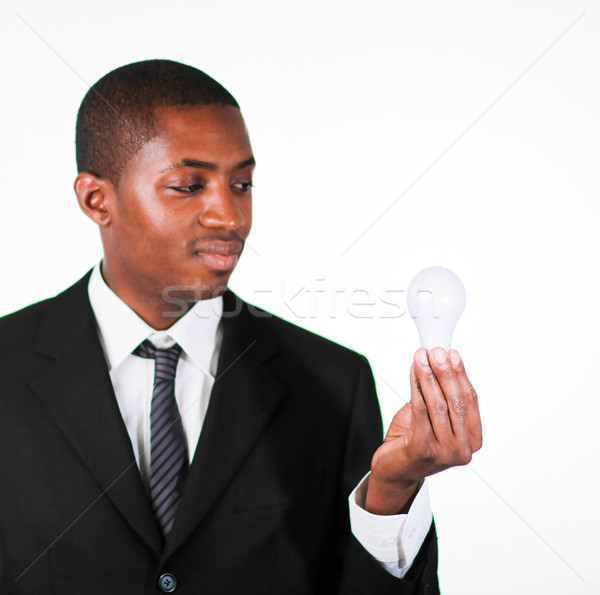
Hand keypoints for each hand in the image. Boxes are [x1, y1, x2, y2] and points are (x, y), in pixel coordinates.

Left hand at [365, 347, 481, 514]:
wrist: (395, 471)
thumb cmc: (413, 441)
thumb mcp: (433, 417)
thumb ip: (440, 395)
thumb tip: (439, 361)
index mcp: (472, 440)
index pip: (470, 400)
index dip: (461, 374)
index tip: (452, 354)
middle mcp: (463, 449)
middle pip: (457, 401)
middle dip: (446, 371)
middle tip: (437, 351)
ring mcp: (445, 452)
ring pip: (438, 404)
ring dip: (429, 376)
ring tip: (422, 357)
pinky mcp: (423, 449)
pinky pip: (420, 409)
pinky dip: (417, 386)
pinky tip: (413, 372)